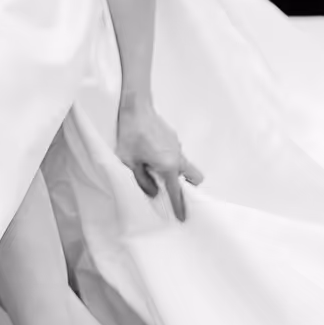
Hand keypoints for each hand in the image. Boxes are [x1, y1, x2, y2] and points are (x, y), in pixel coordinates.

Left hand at [116, 98, 203, 221]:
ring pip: (184, 165)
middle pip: (195, 176)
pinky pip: (175, 154)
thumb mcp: (129, 162)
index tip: (182, 217)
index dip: (180, 206)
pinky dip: (169, 159)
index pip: (177, 191)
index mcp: (168, 165)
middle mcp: (177, 156)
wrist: (135, 107)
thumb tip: (153, 192)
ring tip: (152, 169)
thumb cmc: (130, 133)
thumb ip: (142, 180)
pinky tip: (150, 155)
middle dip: (189, 186)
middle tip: (173, 190)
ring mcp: (177, 145)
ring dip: (174, 171)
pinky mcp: (172, 137)